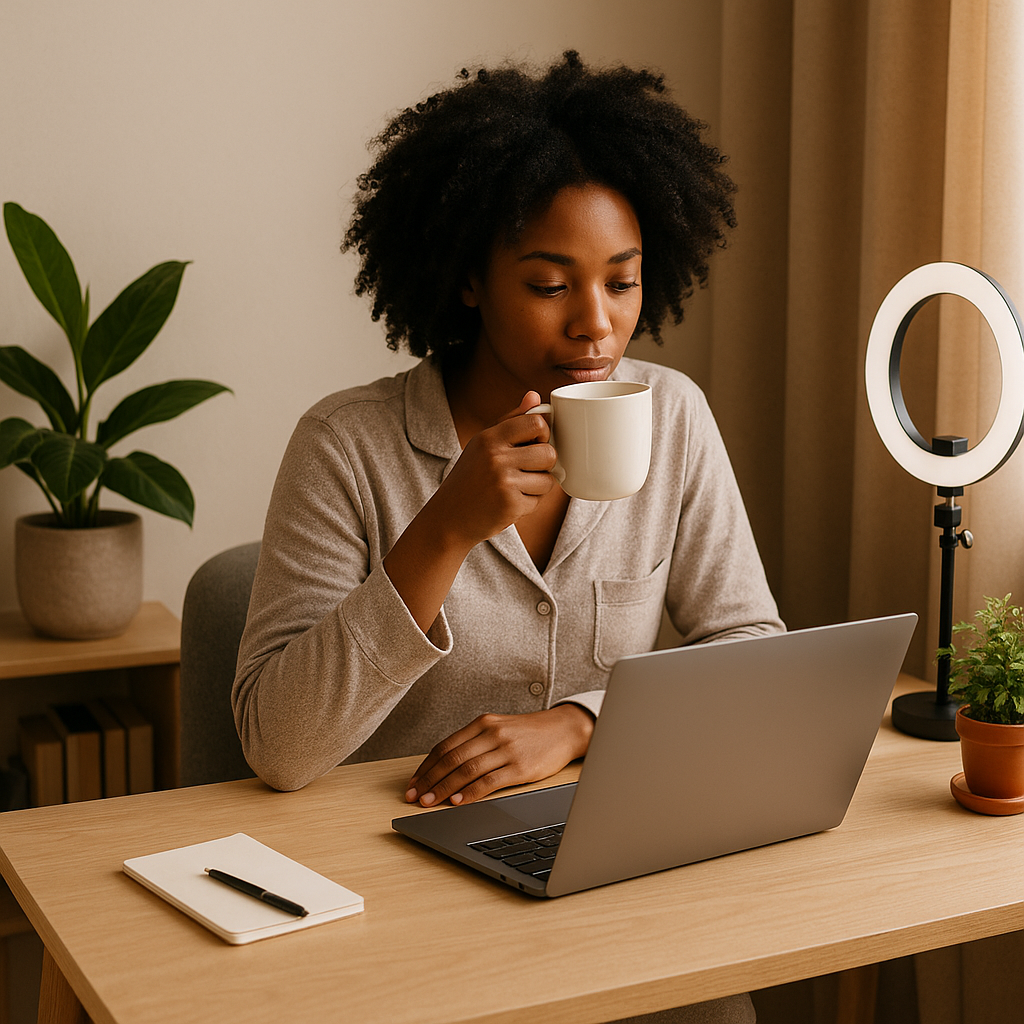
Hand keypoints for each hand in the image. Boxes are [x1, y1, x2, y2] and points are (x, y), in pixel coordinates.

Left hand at [404, 704, 594, 806]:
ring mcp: (506, 750)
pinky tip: (458, 801)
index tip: (413, 783)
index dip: (426, 767)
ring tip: (430, 803)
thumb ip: (474, 743)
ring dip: (444, 789)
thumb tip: (443, 768)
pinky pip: (489, 782)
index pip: (445, 746)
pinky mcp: (520, 767)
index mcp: (483, 723)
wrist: (563, 729)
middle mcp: (492, 733)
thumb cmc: (527, 733)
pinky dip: (470, 793)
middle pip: (452, 759)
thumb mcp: (498, 729)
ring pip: (466, 770)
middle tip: (415, 797)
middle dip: (429, 780)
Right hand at [430, 391, 556, 549]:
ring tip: (517, 487)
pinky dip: (529, 504)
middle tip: (527, 469)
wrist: (448, 518)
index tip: (534, 443)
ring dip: (539, 486)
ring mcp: (504, 482)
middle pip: (549, 452)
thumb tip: (535, 396)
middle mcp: (496, 458)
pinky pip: (539, 501)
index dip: (543, 434)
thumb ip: (511, 420)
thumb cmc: (469, 479)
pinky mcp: (510, 505)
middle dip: (545, 463)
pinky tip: (510, 502)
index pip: (537, 423)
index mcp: (489, 438)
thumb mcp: (483, 444)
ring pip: (548, 479)